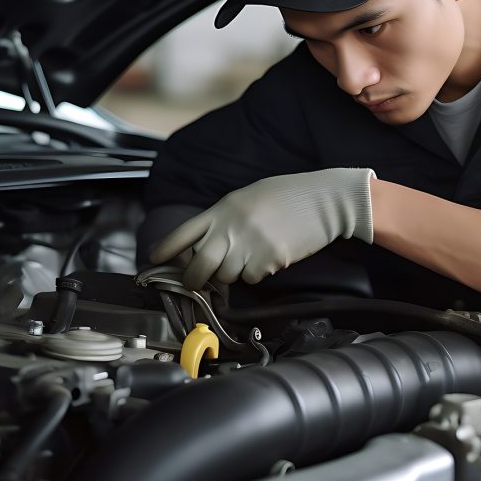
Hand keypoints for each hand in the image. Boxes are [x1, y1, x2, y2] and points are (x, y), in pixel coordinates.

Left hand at [150, 168, 374, 289]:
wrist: (326, 200)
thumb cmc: (289, 196)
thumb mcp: (249, 198)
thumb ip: (226, 219)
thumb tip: (208, 245)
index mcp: (223, 208)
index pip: (184, 232)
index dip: (165, 249)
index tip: (154, 260)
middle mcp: (231, 227)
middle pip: (199, 266)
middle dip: (194, 280)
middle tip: (197, 284)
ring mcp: (250, 245)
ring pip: (227, 276)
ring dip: (234, 273)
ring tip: (252, 254)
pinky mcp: (269, 260)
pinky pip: (252, 278)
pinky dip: (258, 274)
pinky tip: (271, 256)